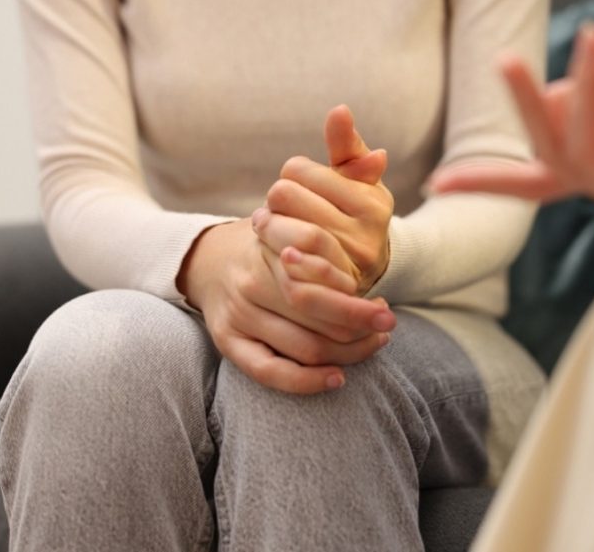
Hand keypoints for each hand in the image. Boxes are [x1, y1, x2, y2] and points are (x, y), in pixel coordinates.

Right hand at [177, 218, 394, 393]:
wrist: (208, 258)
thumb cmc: (267, 243)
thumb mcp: (292, 224)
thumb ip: (326, 235)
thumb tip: (372, 212)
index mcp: (272, 249)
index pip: (325, 283)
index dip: (359, 302)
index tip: (384, 306)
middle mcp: (253, 283)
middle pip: (320, 317)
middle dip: (362, 327)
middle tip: (386, 327)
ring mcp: (238, 314)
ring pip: (305, 346)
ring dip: (348, 352)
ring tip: (372, 343)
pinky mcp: (227, 341)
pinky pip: (269, 371)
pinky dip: (307, 381)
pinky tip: (337, 378)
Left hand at [254, 105, 393, 293]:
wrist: (364, 269)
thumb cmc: (354, 212)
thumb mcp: (356, 179)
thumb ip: (346, 146)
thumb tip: (339, 110)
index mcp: (371, 201)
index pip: (298, 170)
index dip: (290, 175)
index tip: (298, 187)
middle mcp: (366, 234)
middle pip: (284, 196)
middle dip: (275, 199)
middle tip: (277, 208)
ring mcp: (348, 265)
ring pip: (281, 231)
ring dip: (266, 227)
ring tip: (270, 227)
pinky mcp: (328, 291)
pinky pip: (288, 269)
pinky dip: (274, 255)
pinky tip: (276, 252)